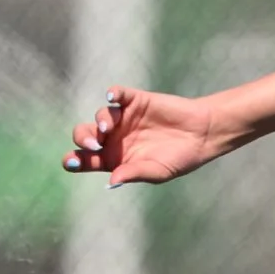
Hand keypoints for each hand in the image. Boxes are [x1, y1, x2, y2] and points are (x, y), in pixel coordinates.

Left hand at [62, 86, 225, 186]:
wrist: (203, 135)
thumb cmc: (180, 158)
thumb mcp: (158, 171)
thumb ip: (134, 173)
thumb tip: (112, 180)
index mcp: (115, 159)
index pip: (87, 160)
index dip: (75, 160)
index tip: (71, 161)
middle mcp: (114, 138)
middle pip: (85, 136)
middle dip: (82, 139)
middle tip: (93, 144)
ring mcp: (123, 118)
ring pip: (100, 116)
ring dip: (99, 121)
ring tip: (107, 128)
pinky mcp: (135, 101)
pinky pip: (117, 94)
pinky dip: (112, 94)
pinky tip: (112, 97)